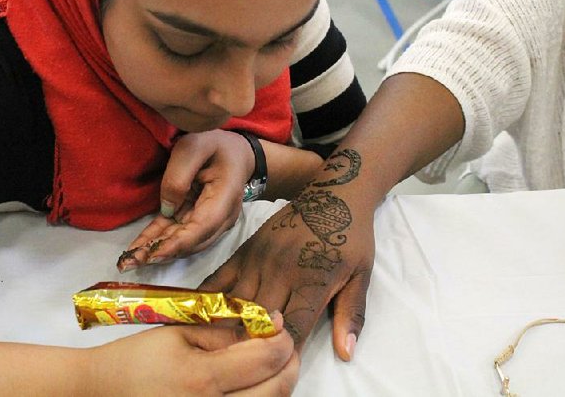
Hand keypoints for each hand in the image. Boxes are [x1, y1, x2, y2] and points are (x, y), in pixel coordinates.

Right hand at [0, 312, 297, 395]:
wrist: (101, 394)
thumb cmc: (137, 359)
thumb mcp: (178, 333)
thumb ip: (223, 331)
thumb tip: (265, 326)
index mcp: (202, 379)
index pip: (265, 359)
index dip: (281, 338)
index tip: (278, 323)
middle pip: (276, 390)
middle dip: (290, 362)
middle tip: (285, 344)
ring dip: (279, 384)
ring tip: (274, 364)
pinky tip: (255, 386)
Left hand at [119, 130, 253, 269]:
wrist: (234, 152)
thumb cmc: (215, 145)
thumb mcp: (195, 146)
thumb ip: (179, 175)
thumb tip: (167, 209)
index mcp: (225, 196)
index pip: (203, 226)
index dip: (179, 243)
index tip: (154, 254)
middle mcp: (222, 217)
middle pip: (192, 241)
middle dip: (161, 253)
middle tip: (130, 263)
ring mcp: (211, 222)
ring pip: (182, 242)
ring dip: (155, 252)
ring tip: (128, 261)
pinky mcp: (198, 220)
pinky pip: (176, 232)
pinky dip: (157, 241)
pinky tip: (138, 250)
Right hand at [200, 149, 374, 361]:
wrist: (335, 194)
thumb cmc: (352, 239)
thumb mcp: (361, 277)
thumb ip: (351, 316)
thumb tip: (346, 354)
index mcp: (312, 280)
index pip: (291, 329)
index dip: (284, 354)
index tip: (279, 370)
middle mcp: (281, 271)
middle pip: (258, 320)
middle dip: (254, 345)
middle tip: (248, 364)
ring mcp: (259, 259)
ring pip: (235, 304)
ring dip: (231, 328)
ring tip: (225, 348)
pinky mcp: (245, 249)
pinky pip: (220, 279)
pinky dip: (211, 300)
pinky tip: (203, 319)